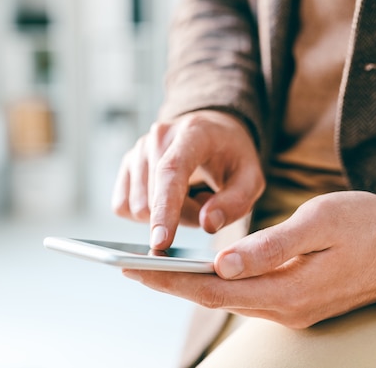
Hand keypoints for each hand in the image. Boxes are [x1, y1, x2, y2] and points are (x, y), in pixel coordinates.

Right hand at [111, 110, 264, 248]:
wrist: (213, 133)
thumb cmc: (232, 157)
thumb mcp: (251, 179)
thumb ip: (235, 202)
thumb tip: (208, 224)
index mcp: (193, 133)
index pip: (171, 171)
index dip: (164, 208)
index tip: (161, 242)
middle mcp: (158, 137)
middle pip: (153, 199)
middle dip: (180, 217)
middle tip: (205, 204)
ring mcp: (138, 149)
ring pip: (137, 207)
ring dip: (165, 216)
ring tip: (189, 199)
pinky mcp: (126, 164)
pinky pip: (124, 206)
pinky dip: (147, 213)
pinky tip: (167, 200)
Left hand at [123, 191, 375, 327]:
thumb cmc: (363, 225)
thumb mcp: (319, 224)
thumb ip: (272, 247)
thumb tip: (222, 264)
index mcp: (287, 290)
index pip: (214, 290)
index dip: (171, 281)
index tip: (135, 269)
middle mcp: (284, 307)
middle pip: (214, 298)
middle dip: (169, 285)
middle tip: (129, 269)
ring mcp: (289, 307)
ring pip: (227, 298)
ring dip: (188, 285)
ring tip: (153, 267)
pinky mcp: (293, 299)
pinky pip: (244, 295)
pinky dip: (214, 284)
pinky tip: (198, 272)